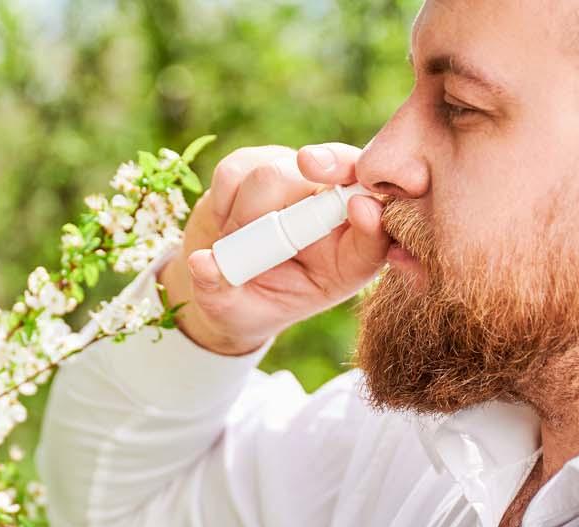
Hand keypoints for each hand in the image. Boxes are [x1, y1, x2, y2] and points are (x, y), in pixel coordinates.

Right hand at [156, 142, 390, 354]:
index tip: (360, 210)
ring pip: (277, 172)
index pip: (376, 225)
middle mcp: (329, 211)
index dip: (372, 215)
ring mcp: (297, 180)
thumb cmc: (244, 305)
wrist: (219, 280)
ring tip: (235, 244)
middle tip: (280, 207)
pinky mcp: (261, 162)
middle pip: (337, 174)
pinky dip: (223, 199)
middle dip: (313, 181)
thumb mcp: (236, 313)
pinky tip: (225, 224)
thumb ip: (221, 292)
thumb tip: (202, 264)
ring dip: (245, 214)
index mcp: (346, 256)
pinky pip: (238, 167)